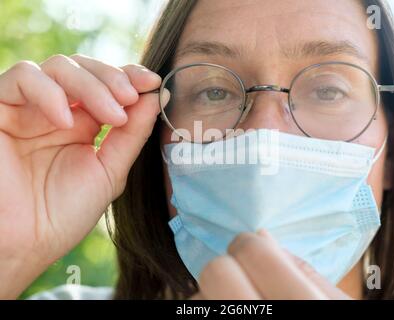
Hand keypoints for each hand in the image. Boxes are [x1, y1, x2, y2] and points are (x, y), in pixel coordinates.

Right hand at [0, 54, 167, 297]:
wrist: (22, 244)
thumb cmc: (63, 214)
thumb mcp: (109, 172)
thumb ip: (132, 135)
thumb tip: (157, 97)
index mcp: (83, 125)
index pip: (107, 85)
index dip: (129, 76)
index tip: (153, 83)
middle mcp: (56, 111)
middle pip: (86, 69)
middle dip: (114, 78)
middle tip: (132, 98)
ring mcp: (28, 108)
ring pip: (59, 66)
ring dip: (91, 85)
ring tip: (112, 115)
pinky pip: (22, 77)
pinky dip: (49, 92)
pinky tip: (67, 120)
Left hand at [191, 230, 350, 299]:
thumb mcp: (335, 304)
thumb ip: (306, 272)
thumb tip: (262, 235)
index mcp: (302, 305)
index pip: (252, 253)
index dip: (250, 245)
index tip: (252, 247)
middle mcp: (261, 318)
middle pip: (215, 272)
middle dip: (228, 266)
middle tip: (242, 272)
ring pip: (197, 297)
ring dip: (214, 293)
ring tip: (240, 299)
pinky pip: (195, 311)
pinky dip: (208, 305)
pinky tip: (231, 308)